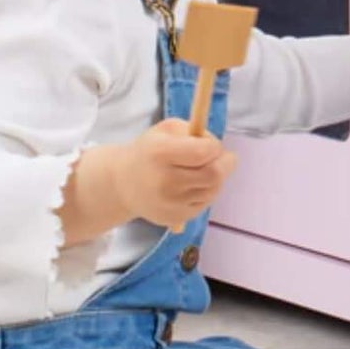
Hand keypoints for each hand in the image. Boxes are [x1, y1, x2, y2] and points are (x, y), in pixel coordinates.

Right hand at [114, 120, 236, 227]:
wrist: (123, 184)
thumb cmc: (150, 151)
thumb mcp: (166, 130)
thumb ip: (194, 131)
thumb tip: (217, 145)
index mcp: (160, 153)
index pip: (203, 152)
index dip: (215, 147)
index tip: (212, 145)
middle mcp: (165, 181)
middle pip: (213, 175)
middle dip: (226, 164)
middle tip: (225, 158)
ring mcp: (170, 204)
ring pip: (213, 190)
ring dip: (217, 179)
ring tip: (204, 170)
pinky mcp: (174, 218)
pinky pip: (205, 204)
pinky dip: (207, 193)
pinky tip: (194, 185)